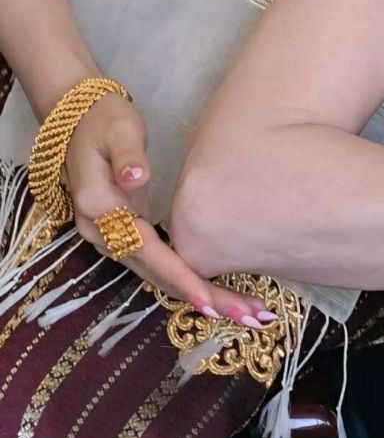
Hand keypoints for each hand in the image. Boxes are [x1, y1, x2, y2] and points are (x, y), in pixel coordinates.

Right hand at [64, 101, 263, 324]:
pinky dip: (187, 281)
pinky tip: (216, 294)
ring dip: (199, 296)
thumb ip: (127, 156)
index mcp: (100, 207)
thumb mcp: (119, 130)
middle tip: (251, 318)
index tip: (210, 302)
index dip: (179, 276)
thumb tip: (137, 177)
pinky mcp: (124, 235)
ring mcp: (111, 237)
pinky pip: (157, 265)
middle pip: (156, 274)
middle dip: (203, 298)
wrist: (78, 119)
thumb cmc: (105, 121)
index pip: (145, 250)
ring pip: (158, 275)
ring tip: (247, 313)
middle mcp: (102, 231)